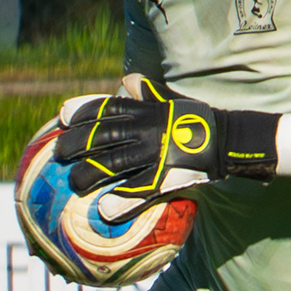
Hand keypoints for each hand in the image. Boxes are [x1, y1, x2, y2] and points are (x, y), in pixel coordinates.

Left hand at [52, 74, 277, 195]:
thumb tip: (127, 79)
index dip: (83, 111)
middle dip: (77, 143)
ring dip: (91, 173)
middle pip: (102, 135)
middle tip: (59, 153)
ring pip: (115, 162)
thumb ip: (148, 93)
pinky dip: (123, 200)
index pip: (107, 107)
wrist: (231, 138)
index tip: (62, 116)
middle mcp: (147, 128)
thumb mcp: (172, 101)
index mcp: (146, 110)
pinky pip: (141, 189)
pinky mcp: (168, 175)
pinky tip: (105, 211)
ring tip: (74, 182)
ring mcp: (156, 152)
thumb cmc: (198, 120)